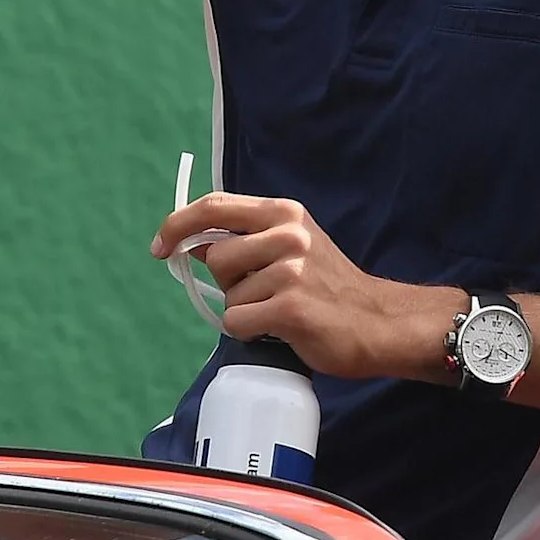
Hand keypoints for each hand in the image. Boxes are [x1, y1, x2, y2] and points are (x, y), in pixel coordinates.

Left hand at [154, 192, 455, 381]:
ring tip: (280, 312)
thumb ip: (248, 240)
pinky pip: (237, 322)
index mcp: (285, 213)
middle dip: (229, 284)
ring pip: (228, 296)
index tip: (161, 247)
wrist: (379, 324)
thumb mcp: (294, 249)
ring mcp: (291, 270)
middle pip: (216, 258)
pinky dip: (251, 333)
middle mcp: (288, 234)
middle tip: (263, 294)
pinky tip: (281, 330)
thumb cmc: (330, 289)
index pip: (214, 206)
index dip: (178, 225)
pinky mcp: (291, 307)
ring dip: (245, 311)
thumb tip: (193, 243)